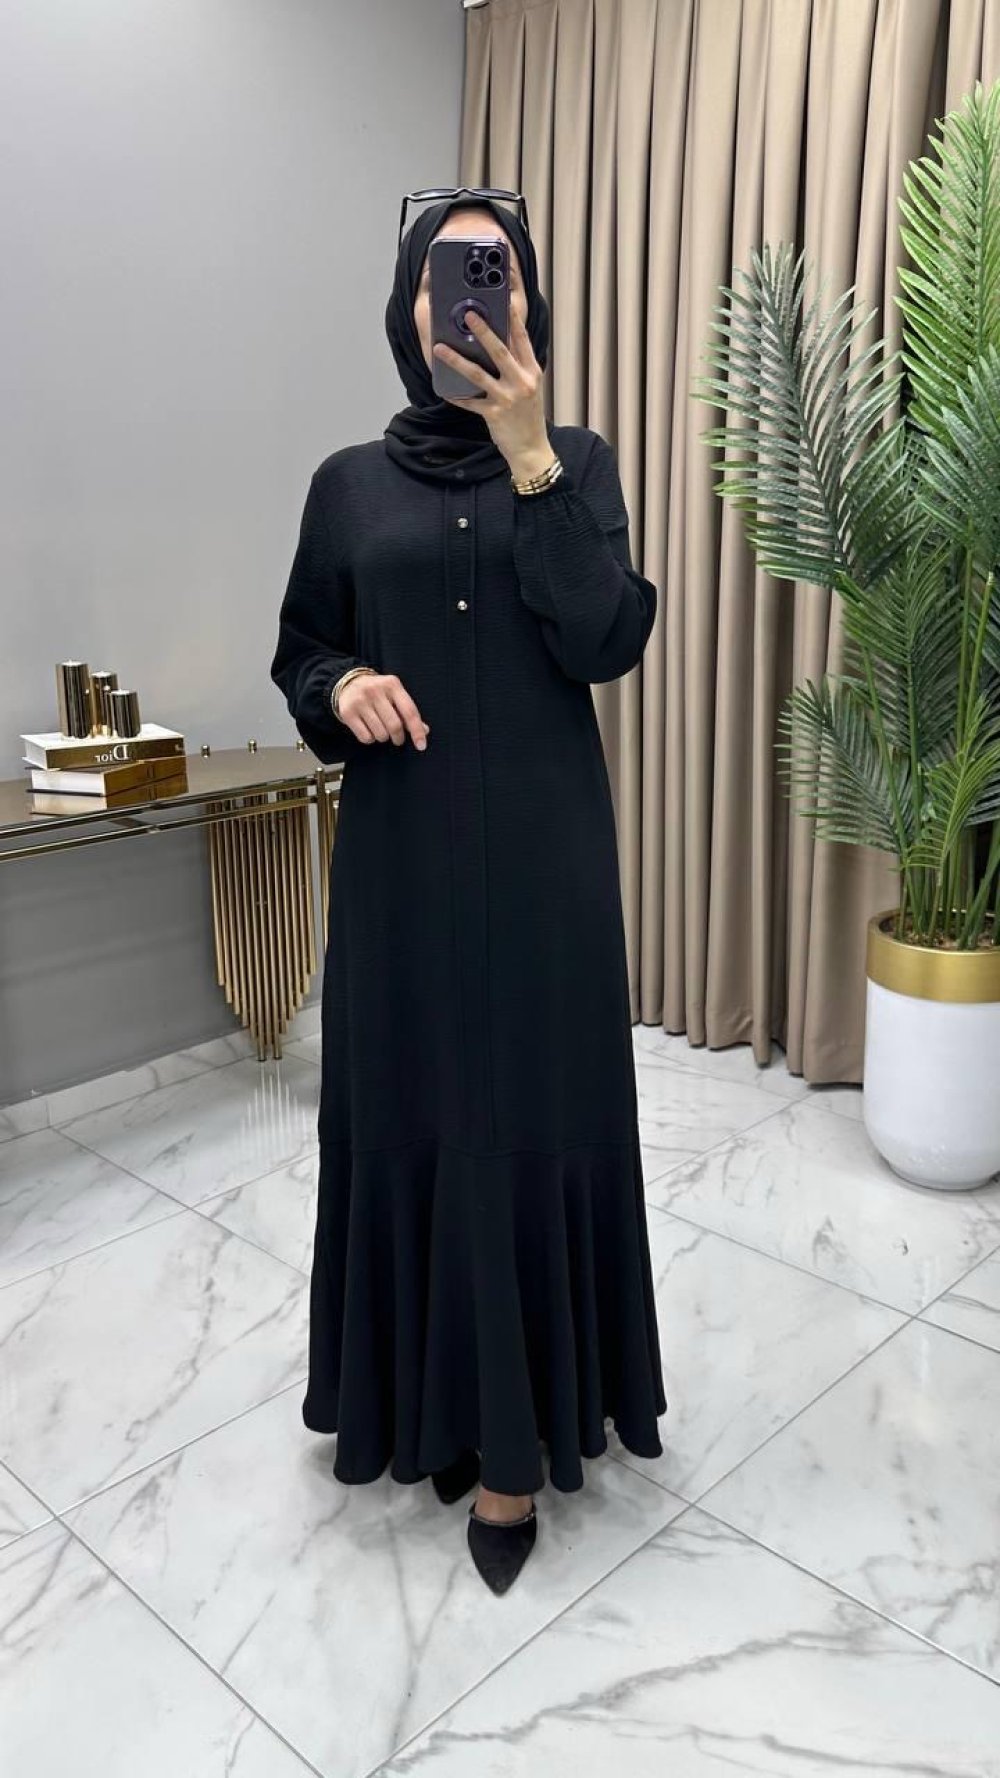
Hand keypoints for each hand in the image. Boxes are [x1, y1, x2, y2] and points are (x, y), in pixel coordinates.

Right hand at [339, 672, 429, 750]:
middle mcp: (375, 690)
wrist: (349, 684)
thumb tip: (424, 731)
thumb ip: (409, 712)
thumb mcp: (395, 696)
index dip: (417, 731)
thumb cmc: (378, 693)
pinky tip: (368, 729)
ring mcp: (360, 701)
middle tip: (398, 739)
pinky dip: (370, 739)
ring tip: (381, 730)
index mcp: (392, 684)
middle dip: (398, 738)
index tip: (421, 746)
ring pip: (380, 734)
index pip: (409, 711)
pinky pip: (365, 737)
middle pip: (394, 726)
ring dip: (383, 738)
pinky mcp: (347, 712)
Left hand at [432, 308, 552, 477]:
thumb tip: (497, 347)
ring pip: (478, 374)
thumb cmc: (528, 417)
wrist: (532, 449)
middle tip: (468, 314)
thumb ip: (518, 368)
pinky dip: (456, 396)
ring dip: (456, 359)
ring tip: (439, 348)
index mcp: (532, 372)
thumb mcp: (530, 388)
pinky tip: (443, 390)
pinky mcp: (494, 414)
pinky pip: (470, 402)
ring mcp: (507, 398)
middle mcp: (521, 382)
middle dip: (483, 330)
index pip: (522, 340)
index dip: (513, 319)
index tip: (504, 300)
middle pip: (499, 351)